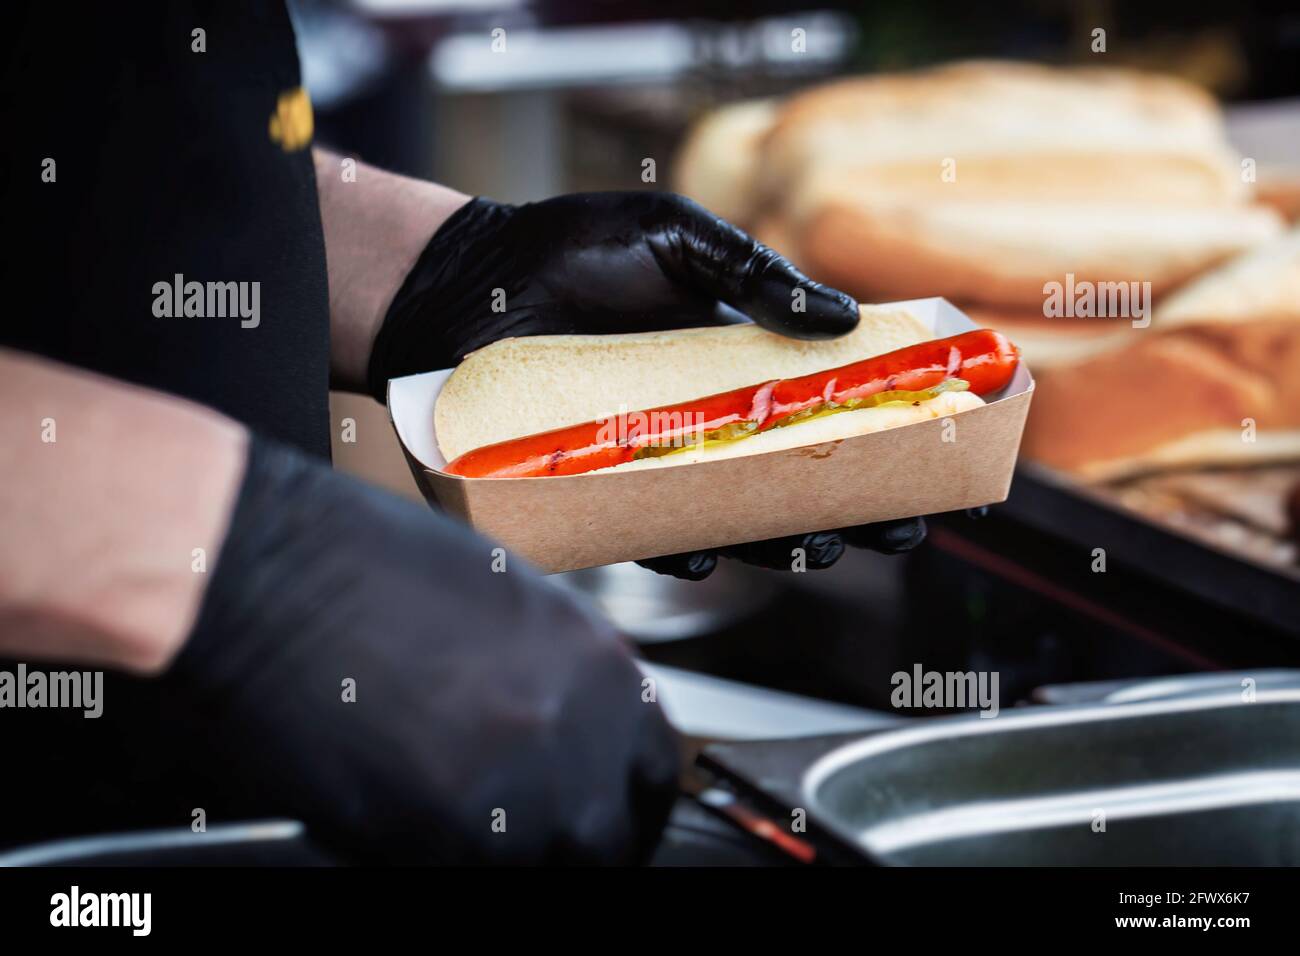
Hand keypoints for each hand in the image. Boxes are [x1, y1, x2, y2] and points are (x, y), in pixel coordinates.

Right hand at [166, 436, 679, 863]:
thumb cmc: (364, 565)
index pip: (657, 772)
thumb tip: (569, 729)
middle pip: (610, 838)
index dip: (624, 797)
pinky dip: (445, 855)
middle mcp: (574, 736)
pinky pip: (468, 872)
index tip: (603, 808)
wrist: (267, 573)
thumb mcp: (505, 601)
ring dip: (509, 851)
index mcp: (599, 667)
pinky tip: (403, 806)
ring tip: (451, 810)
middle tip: (527, 828)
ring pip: (542, 865)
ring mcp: (513, 796)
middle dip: (575, 841)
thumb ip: (557, 676)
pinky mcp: (439, 843)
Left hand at [365, 191, 927, 582]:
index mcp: (736, 365)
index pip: (823, 413)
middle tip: (894, 534)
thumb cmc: (573, 247)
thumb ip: (754, 274)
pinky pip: (647, 532)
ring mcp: (654, 458)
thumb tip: (843, 322)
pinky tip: (705, 550)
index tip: (930, 467)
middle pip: (790, 483)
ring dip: (779, 543)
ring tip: (817, 548)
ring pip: (732, 520)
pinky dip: (679, 547)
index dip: (879, 444)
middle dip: (849, 514)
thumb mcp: (678, 238)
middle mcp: (703, 421)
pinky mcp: (598, 486)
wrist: (472, 278)